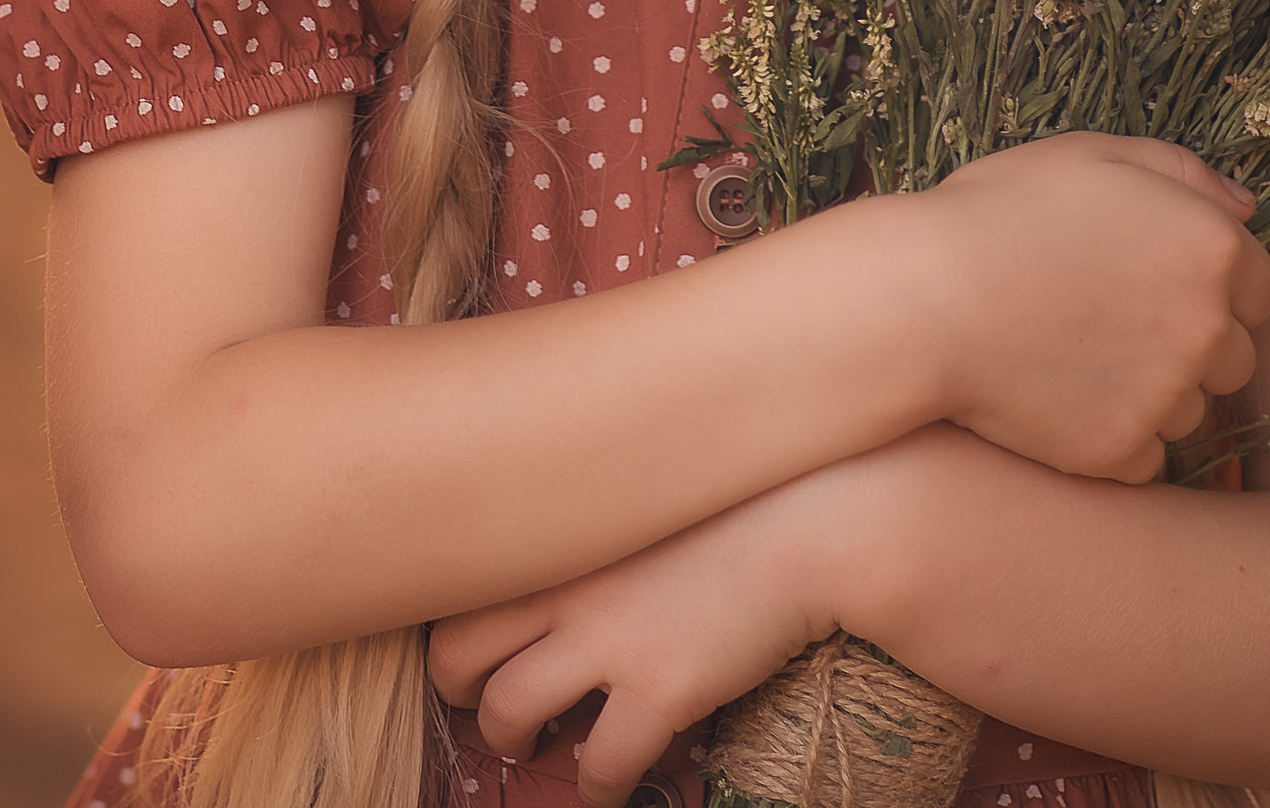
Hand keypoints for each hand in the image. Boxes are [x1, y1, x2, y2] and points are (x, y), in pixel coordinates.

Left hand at [428, 465, 849, 807]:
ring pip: (506, 713)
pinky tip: (612, 780)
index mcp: (563, 532)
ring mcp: (608, 639)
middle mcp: (567, 585)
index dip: (462, 621)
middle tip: (486, 697)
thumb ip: (601, 517)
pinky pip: (598, 766)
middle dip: (461, 689)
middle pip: (456, 652)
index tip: (484, 639)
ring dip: (513, 739)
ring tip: (538, 742)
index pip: (463, 580)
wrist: (813, 522)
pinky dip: (596, 785)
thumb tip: (576, 543)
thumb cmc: (742, 498)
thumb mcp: (649, 491)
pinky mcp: (658, 689)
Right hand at [908, 133, 1269, 483]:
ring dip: (1154, 393)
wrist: (928, 301)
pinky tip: (1064, 400)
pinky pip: (1144, 458)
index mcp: (1212, 248)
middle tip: (1115, 320)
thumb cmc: (1003, 212)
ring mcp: (1168, 397)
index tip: (1158, 281)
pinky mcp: (1122, 453)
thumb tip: (1245, 206)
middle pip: (1234, 356)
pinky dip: (1115, 439)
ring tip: (1078, 357)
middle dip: (1190, 343)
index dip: (1212, 284)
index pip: (1260, 287)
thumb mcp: (1093, 155)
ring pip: (1190, 410)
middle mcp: (1207, 328)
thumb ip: (1182, 171)